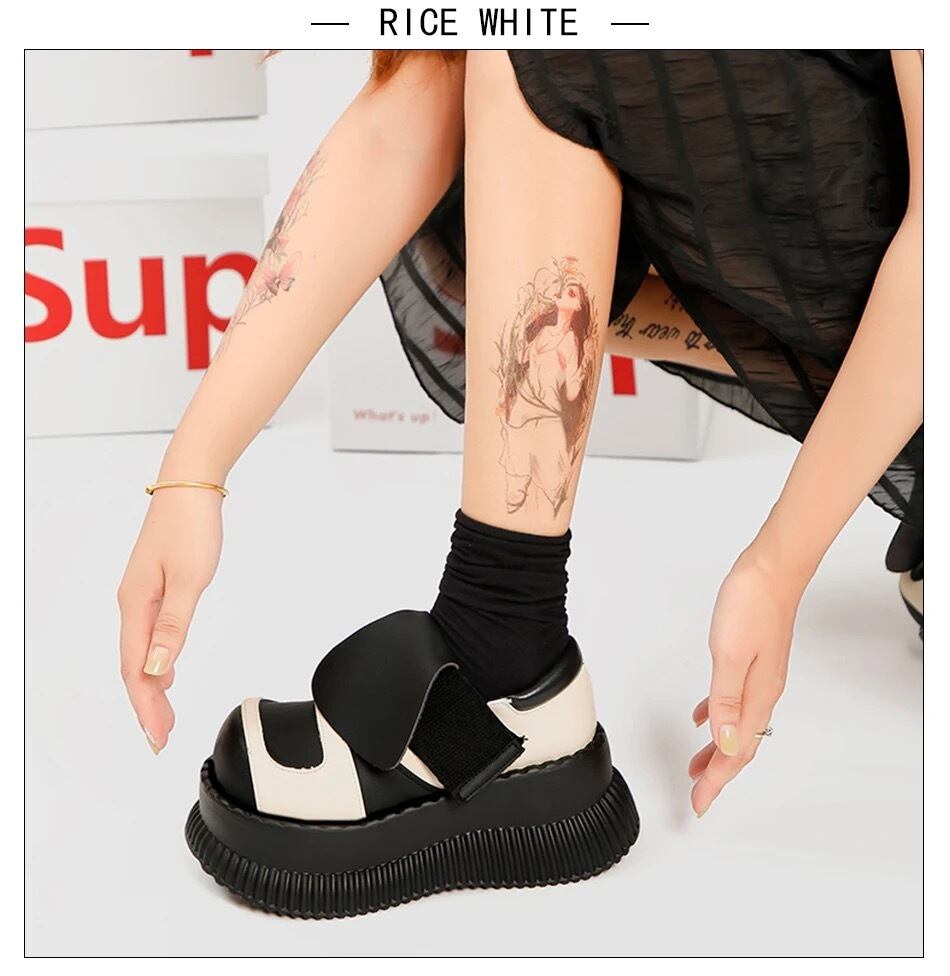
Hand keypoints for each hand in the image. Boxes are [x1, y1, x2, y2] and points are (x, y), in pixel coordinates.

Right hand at [118, 488, 222, 752]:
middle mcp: (132, 602)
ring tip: (163, 716)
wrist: (191, 485)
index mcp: (137, 604)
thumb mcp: (190, 578)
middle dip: (147, 704)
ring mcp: (142, 594)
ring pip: (140, 652)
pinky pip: (148, 634)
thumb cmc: (191, 526)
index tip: (157, 736)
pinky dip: (156, 661)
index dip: (146, 705)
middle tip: (162, 738)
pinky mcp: (155, 586)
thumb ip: (173, 625)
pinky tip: (166, 671)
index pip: (136, 669)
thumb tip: (156, 668)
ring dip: (151, 686)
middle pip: (134, 666)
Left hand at [689, 547, 804, 816]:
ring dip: (718, 749)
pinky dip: (719, 717)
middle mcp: (763, 693)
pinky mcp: (753, 662)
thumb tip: (726, 744)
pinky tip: (704, 717)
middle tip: (698, 793)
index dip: (717, 781)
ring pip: (737, 726)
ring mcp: (760, 678)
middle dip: (718, 773)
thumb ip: (726, 702)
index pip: (737, 753)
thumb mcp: (728, 656)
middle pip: (740, 747)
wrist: (771, 571)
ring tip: (698, 764)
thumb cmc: (750, 606)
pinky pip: (735, 702)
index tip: (700, 803)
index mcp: (757, 697)